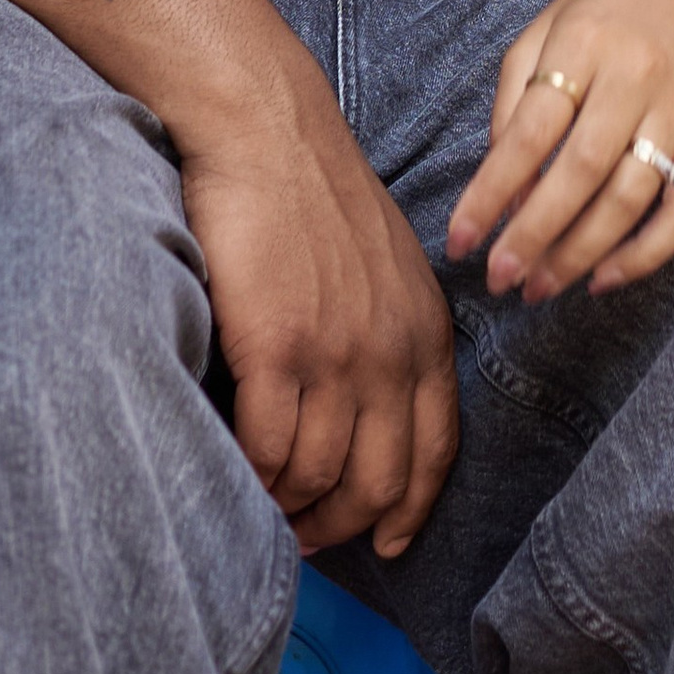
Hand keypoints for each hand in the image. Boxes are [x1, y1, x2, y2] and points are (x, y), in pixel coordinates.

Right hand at [178, 75, 459, 559]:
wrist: (268, 131)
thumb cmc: (315, 193)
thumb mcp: (387, 265)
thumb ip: (391, 333)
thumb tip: (370, 406)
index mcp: (426, 331)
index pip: (435, 451)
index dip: (409, 511)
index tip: (386, 543)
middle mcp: (392, 351)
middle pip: (380, 482)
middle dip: (342, 526)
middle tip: (305, 536)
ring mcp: (337, 352)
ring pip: (320, 476)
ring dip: (291, 509)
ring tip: (265, 508)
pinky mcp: (276, 347)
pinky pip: (269, 449)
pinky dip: (253, 477)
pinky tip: (237, 474)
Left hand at [447, 0, 673, 305]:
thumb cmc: (610, 11)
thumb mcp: (548, 26)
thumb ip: (514, 99)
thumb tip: (503, 192)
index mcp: (585, 42)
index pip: (532, 129)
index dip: (491, 191)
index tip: (460, 241)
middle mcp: (636, 78)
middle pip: (582, 170)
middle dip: (534, 235)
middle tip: (499, 280)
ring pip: (630, 199)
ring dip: (580, 254)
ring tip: (537, 287)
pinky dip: (647, 254)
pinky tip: (605, 278)